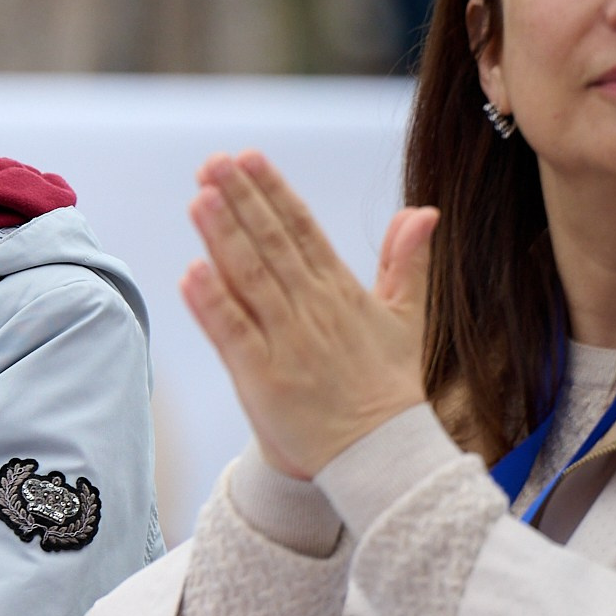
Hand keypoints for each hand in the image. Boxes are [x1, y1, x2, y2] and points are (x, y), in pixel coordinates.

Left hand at [179, 150, 436, 481]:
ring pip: (249, 279)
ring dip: (223, 237)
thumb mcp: (406, 319)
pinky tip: (191, 272)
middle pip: (270, 244)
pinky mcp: (264, 378)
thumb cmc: (388, 389)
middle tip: (213, 163)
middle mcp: (313, 310)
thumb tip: (424, 211)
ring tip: (199, 198)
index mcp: (342, 292)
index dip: (273, 191)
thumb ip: (406, 262)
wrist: (384, 458)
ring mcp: (287, 342)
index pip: (301, 230)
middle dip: (240, 200)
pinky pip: (233, 334)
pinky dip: (213, 303)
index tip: (248, 157)